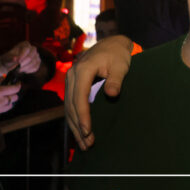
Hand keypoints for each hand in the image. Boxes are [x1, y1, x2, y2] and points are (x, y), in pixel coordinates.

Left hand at [0, 41, 40, 75]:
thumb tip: (15, 59)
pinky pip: (35, 67)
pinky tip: (23, 71)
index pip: (27, 49)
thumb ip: (11, 58)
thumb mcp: (7, 58)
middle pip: (32, 55)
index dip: (23, 55)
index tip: (18, 61)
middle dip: (25, 62)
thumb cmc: (9, 59)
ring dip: (26, 67)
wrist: (10, 64)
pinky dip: (29, 70)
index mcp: (25, 44)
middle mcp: (32, 49)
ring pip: (34, 62)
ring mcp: (36, 55)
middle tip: (19, 68)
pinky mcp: (37, 62)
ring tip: (19, 70)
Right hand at [65, 35, 131, 149]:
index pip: (80, 96)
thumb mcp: (121, 65)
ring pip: (69, 107)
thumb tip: (112, 93)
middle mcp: (72, 75)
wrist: (112, 45)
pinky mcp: (72, 85)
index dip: (83, 115)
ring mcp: (70, 80)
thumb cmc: (118, 55)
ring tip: (84, 144)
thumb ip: (116, 79)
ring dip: (75, 126)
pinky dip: (74, 119)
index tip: (88, 131)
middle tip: (88, 144)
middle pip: (71, 105)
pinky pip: (71, 104)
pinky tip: (80, 132)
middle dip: (78, 126)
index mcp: (82, 70)